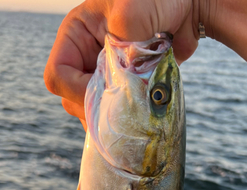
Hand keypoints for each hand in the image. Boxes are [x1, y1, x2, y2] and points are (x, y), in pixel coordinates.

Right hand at [44, 0, 203, 128]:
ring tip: (131, 111)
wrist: (188, 9)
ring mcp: (101, 76)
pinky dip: (120, 121)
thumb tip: (117, 84)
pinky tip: (134, 118)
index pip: (58, 75)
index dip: (77, 90)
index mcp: (75, 36)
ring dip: (108, 118)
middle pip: (71, 99)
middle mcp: (84, 57)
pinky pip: (110, 115)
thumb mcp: (130, 13)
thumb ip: (117, 47)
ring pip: (90, 111)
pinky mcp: (120, 89)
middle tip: (121, 108)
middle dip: (94, 108)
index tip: (106, 92)